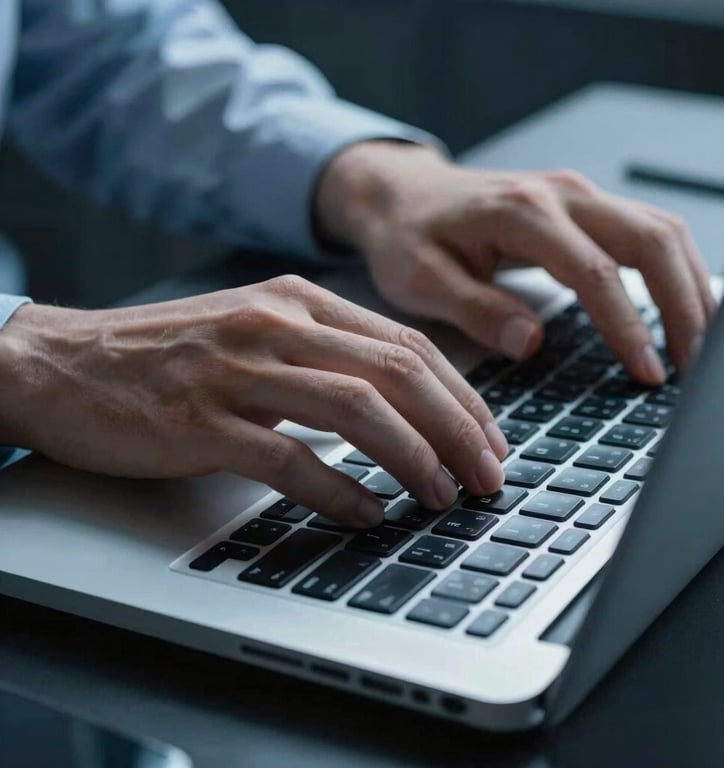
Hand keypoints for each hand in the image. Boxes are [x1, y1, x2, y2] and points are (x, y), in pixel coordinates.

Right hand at [0, 277, 508, 526]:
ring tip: (441, 497)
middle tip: (488, 476)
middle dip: (456, 429)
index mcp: (298, 300)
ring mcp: (237, 369)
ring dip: (412, 458)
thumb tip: (403, 404)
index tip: (490, 440)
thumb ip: (326, 354)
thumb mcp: (258, 331)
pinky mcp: (201, 420)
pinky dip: (337, 490)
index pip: (406, 345)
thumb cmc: (171, 354)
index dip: (461, 396)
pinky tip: (365, 514)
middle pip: (397, 372)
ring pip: (355, 408)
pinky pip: (287, 456)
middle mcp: (276, 324)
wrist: (67, 363)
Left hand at [315, 142, 716, 383]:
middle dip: (684, 305)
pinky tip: (679, 308)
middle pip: (651, 240)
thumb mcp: (421, 279)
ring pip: (660, 231)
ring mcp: (577, 195)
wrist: (402, 196)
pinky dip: (672, 270)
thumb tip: (530, 342)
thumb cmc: (407, 236)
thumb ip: (476, 308)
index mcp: (520, 212)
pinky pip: (645, 232)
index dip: (627, 325)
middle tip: (694, 365)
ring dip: (689, 286)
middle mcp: (561, 194)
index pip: (594, 272)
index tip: (646, 371)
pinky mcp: (583, 207)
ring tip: (700, 343)